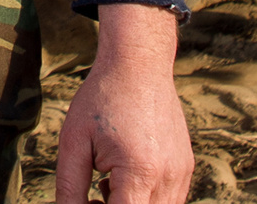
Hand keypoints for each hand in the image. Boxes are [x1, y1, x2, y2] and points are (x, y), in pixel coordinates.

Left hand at [57, 3, 191, 203]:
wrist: (138, 65)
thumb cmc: (101, 99)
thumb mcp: (74, 141)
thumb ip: (70, 186)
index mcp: (139, 171)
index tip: (88, 200)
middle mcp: (167, 178)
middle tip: (93, 193)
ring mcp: (181, 174)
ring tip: (108, 179)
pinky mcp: (186, 168)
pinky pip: (168, 200)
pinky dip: (146, 198)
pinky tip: (125, 174)